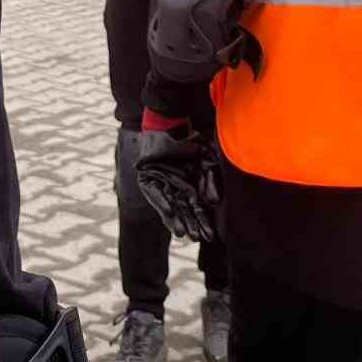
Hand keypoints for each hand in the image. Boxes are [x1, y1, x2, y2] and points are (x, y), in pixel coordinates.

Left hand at [134, 124, 220, 242]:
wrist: (170, 124)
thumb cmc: (189, 142)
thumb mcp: (205, 160)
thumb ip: (210, 181)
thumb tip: (215, 202)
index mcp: (190, 186)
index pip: (197, 208)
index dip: (203, 221)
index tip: (210, 236)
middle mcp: (175, 189)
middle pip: (185, 210)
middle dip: (192, 224)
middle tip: (198, 238)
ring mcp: (161, 185)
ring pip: (170, 206)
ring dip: (176, 220)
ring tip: (183, 234)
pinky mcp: (147, 181)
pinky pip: (155, 195)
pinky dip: (162, 204)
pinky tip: (170, 214)